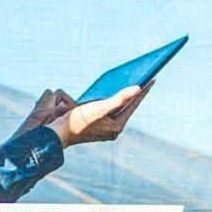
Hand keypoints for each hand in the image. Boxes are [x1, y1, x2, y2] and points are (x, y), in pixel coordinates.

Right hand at [22, 80, 151, 148]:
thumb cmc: (78, 120)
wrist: (59, 134)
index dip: (143, 90)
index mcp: (117, 127)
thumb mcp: (100, 107)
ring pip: (118, 109)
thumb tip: (138, 89)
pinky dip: (113, 101)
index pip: (133, 104)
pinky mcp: (97, 127)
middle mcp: (113, 130)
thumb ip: (119, 98)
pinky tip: (112, 93)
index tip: (152, 78)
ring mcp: (105, 129)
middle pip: (127, 107)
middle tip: (146, 79)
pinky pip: (109, 111)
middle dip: (135, 94)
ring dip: (124, 97)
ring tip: (133, 84)